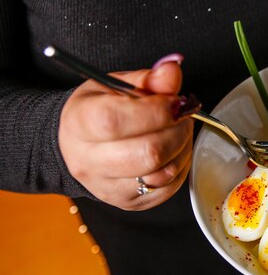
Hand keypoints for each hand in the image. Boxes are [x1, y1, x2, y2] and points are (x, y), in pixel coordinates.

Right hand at [59, 55, 195, 209]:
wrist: (78, 144)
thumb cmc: (98, 110)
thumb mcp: (116, 85)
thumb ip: (148, 78)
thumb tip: (172, 71)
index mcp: (80, 123)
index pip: (117, 121)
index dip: (156, 111)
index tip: (174, 101)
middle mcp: (88, 161)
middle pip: (147, 153)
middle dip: (177, 130)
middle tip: (182, 116)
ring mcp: (109, 188)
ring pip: (162, 173)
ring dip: (182, 148)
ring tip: (176, 131)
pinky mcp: (129, 203)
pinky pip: (169, 188)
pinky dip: (180, 166)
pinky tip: (172, 151)